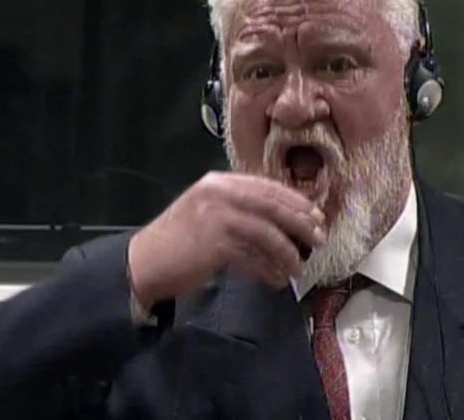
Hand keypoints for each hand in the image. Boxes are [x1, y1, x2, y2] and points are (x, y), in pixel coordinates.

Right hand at [127, 171, 325, 306]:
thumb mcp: (211, 214)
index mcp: (221, 182)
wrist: (144, 262)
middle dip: (301, 223)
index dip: (297, 202)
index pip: (269, 187)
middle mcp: (219, 193)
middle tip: (319, 239)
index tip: (317, 217)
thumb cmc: (182, 242)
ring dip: (288, 253)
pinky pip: (253, 257)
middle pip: (273, 205)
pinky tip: (276, 281)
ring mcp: (215, 216)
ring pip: (267, 232)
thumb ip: (243, 211)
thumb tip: (287, 223)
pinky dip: (268, 270)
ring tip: (298, 269)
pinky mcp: (213, 243)